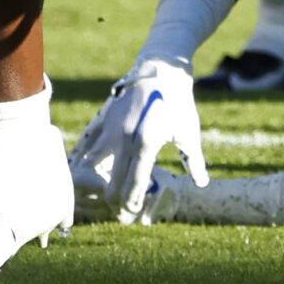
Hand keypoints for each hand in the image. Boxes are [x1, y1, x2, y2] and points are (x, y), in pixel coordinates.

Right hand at [70, 58, 207, 224]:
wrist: (161, 68)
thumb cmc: (179, 101)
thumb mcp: (189, 131)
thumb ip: (194, 160)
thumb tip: (202, 184)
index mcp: (145, 144)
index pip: (132, 185)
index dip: (130, 203)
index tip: (130, 214)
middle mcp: (124, 138)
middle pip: (111, 182)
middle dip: (114, 202)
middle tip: (120, 212)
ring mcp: (110, 128)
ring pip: (91, 165)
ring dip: (94, 183)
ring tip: (101, 194)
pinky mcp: (102, 118)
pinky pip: (86, 144)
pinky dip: (83, 159)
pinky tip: (82, 170)